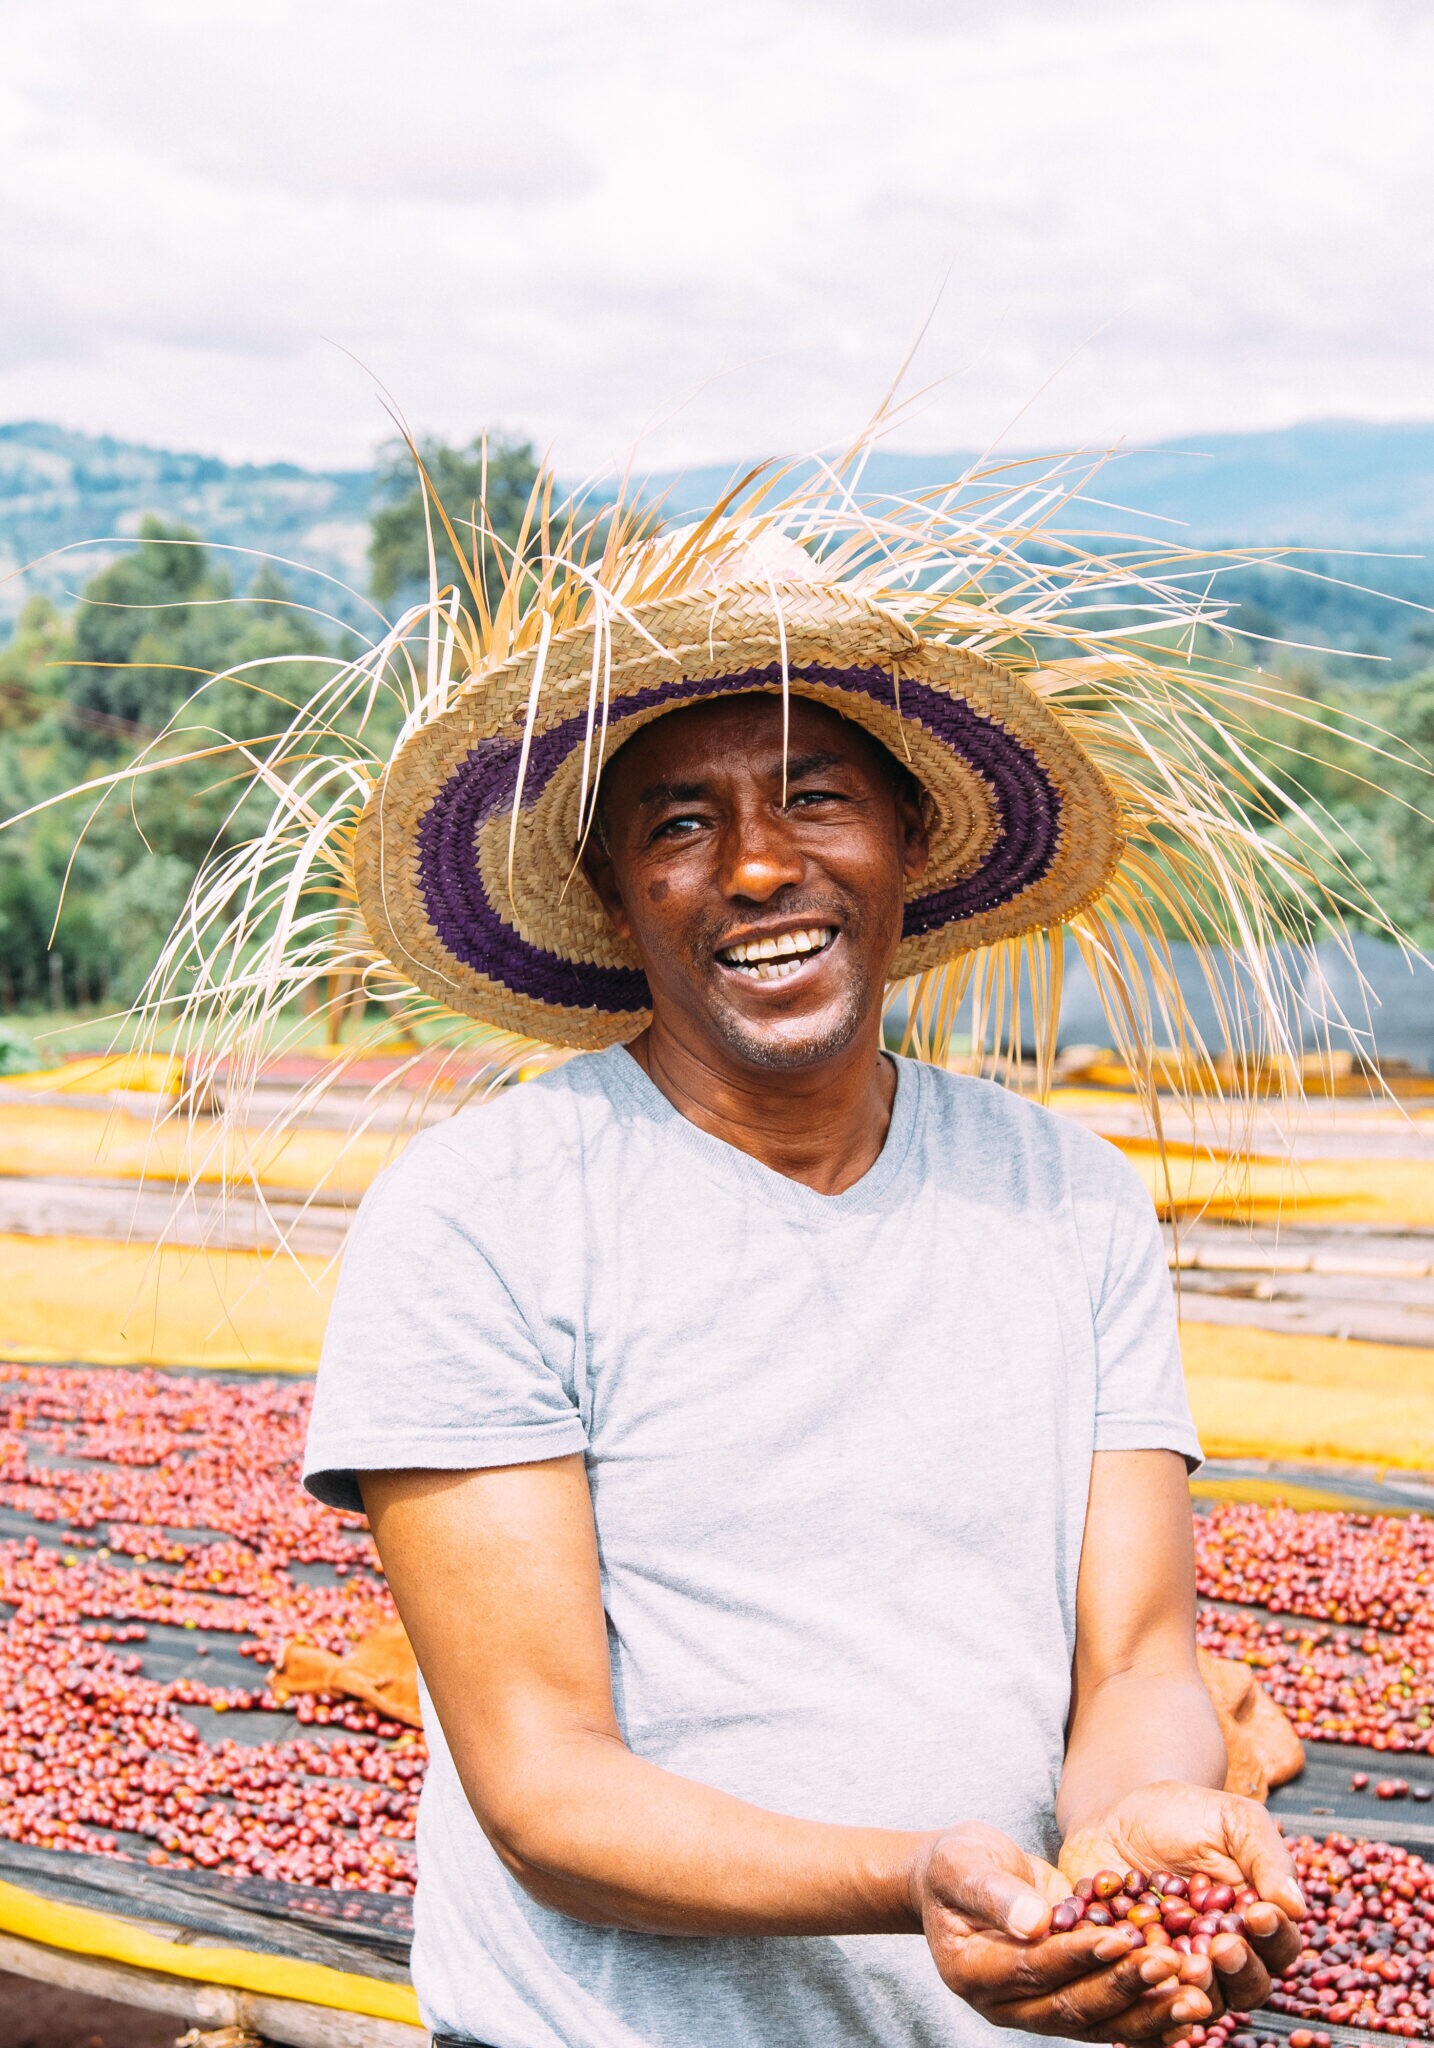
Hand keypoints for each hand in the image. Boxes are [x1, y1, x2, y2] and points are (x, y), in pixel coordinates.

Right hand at [912, 1822, 1216, 2040]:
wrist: (962, 1879)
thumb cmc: (957, 1865)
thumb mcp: (963, 1864)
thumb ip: (993, 1892)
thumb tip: (1033, 1922)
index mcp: (974, 1972)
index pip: (1033, 1969)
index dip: (1077, 1956)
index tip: (1120, 1937)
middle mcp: (1006, 2005)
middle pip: (1071, 2005)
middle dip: (1125, 1987)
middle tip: (1172, 1967)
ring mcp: (1037, 2011)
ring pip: (1098, 2022)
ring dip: (1149, 2012)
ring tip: (1195, 1998)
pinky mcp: (1065, 2005)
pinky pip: (1111, 2020)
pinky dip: (1151, 2020)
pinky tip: (1191, 2012)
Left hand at [1061, 1782, 1305, 2021]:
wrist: (1119, 1817)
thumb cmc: (1185, 1816)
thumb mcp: (1232, 1819)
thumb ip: (1266, 1857)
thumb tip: (1296, 1906)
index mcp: (1257, 1925)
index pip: (1280, 1946)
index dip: (1274, 1935)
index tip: (1260, 1914)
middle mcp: (1225, 1959)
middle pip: (1247, 1986)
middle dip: (1238, 1969)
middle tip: (1223, 1946)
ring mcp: (1182, 1970)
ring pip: (1200, 1999)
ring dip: (1198, 1986)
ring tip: (1187, 1962)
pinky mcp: (1139, 1973)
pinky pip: (1147, 1991)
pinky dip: (1147, 1982)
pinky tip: (1139, 1961)